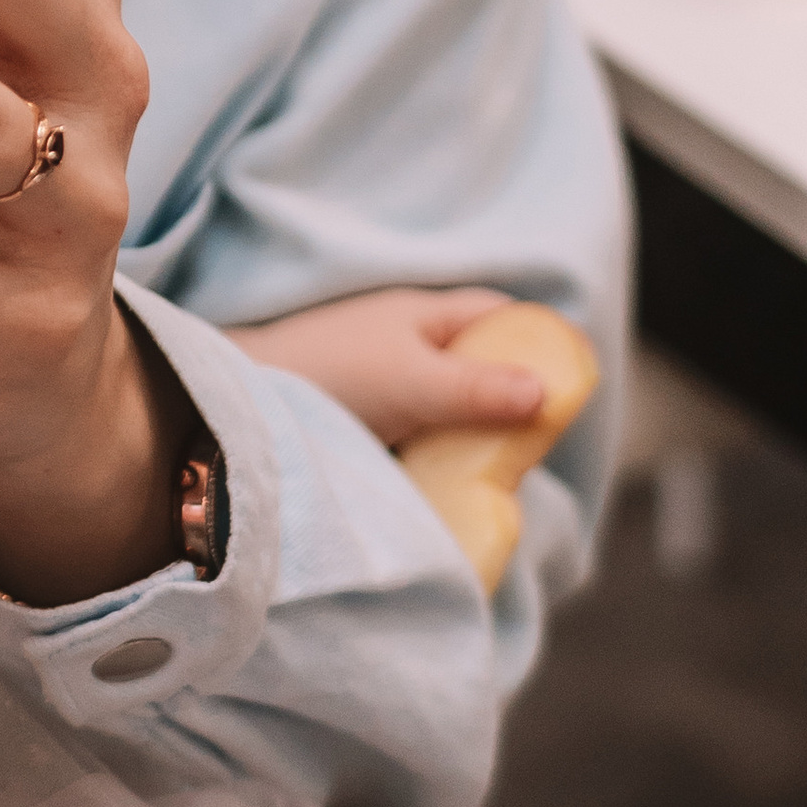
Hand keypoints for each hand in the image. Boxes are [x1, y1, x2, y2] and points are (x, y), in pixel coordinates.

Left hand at [226, 284, 546, 450]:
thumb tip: (547, 393)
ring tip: (502, 477)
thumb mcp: (413, 381)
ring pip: (456, 411)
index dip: (539, 345)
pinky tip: (457, 491)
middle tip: (537, 448)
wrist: (236, 409)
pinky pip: (425, 441)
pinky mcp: (371, 428)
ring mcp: (390, 388)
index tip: (571, 386)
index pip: (500, 319)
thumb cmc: (326, 376)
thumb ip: (478, 388)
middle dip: (515, 404)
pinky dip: (444, 461)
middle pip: (485, 369)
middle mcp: (411, 346)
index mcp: (426, 316)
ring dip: (478, 439)